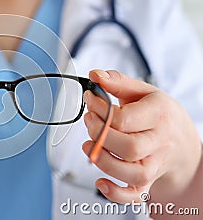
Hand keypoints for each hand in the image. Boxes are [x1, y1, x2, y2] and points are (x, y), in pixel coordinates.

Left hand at [82, 69, 201, 203]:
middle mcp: (160, 142)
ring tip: (88, 146)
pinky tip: (100, 182)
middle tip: (88, 120)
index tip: (90, 99)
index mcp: (159, 115)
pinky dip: (116, 194)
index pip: (125, 119)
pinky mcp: (147, 181)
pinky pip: (135, 195)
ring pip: (132, 173)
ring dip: (103, 161)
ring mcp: (154, 164)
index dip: (100, 109)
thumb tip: (95, 75)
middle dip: (100, 134)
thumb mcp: (144, 92)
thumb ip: (118, 82)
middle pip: (129, 148)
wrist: (182, 142)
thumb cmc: (159, 115)